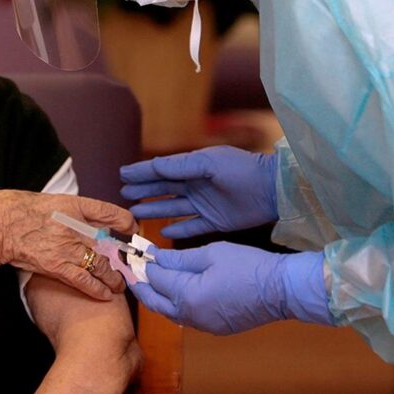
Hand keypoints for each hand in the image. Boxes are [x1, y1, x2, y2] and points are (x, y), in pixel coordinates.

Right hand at [0, 190, 136, 299]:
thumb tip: (93, 221)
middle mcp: (76, 226)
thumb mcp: (54, 201)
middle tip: (129, 265)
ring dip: (114, 277)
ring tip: (119, 284)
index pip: (110, 212)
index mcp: (76, 206)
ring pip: (101, 266)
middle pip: (109, 244)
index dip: (126, 221)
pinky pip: (84, 281)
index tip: (132, 228)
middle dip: (122, 257)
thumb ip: (76, 211)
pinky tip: (106, 294)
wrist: (2, 225)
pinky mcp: (57, 266)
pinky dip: (98, 289)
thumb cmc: (24, 210)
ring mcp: (67, 247)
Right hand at [120, 146, 277, 237]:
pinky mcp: (215, 222)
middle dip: (143, 190)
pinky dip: (177, 229)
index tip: (122, 174)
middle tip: (123, 194)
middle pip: (163, 189)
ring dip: (154, 209)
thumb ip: (180, 165)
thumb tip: (152, 165)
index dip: (142, 172)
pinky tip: (163, 231)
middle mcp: (196, 185)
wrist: (271, 190)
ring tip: (135, 212)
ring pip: (172, 208)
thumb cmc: (240, 170)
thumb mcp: (208, 162)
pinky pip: (190, 227)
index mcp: (193, 167)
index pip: (162, 170)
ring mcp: (205, 205)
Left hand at [131, 242, 332, 335]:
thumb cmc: (248, 266)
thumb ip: (179, 258)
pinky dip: (174, 303)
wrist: (281, 290)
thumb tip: (154, 257)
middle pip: (155, 301)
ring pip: (168, 311)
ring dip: (156, 295)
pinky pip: (185, 316)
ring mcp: (202, 325)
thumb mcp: (211, 254)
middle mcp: (190, 315)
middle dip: (140, 284)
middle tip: (129, 269)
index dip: (141, 263)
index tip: (131, 251)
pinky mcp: (214, 328)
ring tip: (147, 277)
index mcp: (187, 295)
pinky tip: (173, 290)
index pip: (155, 278)